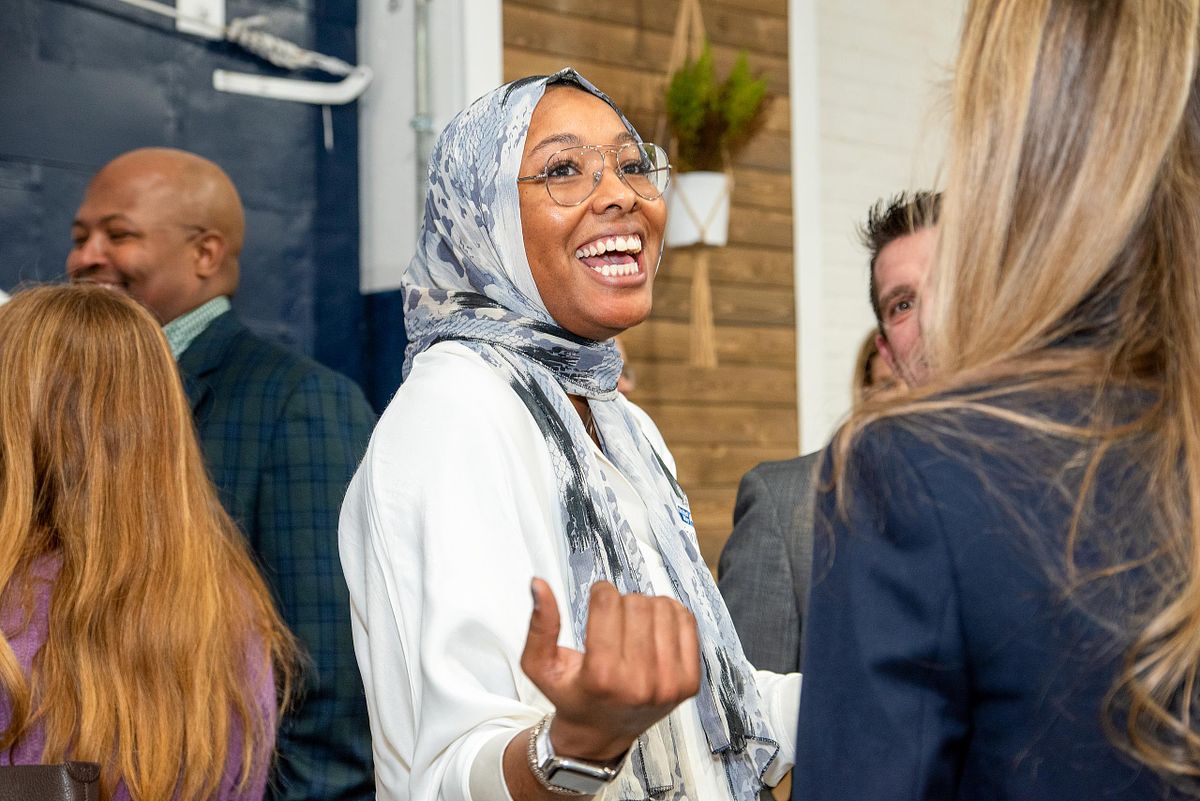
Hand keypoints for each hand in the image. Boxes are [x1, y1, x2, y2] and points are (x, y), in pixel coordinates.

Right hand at [520, 578, 700, 762]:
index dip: (600, 594)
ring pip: (663, 607)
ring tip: (632, 627)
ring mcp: (669, 684)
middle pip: (636, 603)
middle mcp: (639, 683)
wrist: (601, 734)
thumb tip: (539, 584)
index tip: (597, 602)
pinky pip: (687, 621)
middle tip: (613, 621)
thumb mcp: (540, 666)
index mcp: (602, 677)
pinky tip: (653, 630)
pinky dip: (669, 616)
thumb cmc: (572, 695)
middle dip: (622, 603)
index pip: (608, 602)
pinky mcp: (689, 682)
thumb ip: (539, 625)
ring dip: (646, 608)